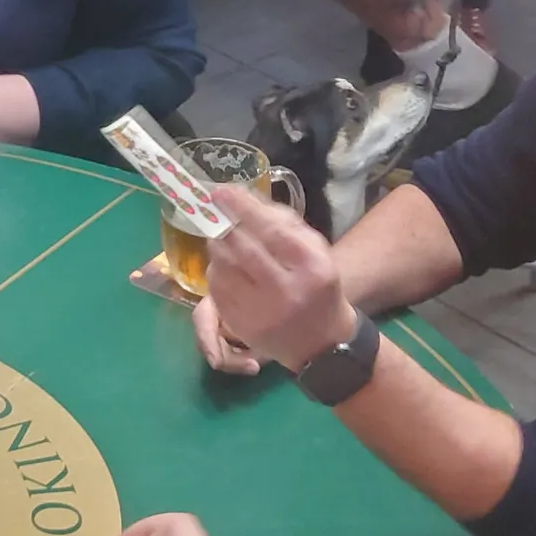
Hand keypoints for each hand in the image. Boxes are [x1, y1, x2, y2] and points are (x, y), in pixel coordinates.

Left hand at [203, 187, 360, 373]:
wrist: (322, 344)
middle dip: (224, 225)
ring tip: (220, 235)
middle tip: (213, 209)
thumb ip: (286, 224)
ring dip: (217, 245)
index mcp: (311, 266)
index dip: (242, 208)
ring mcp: (262, 312)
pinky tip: (223, 264)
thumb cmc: (319, 287)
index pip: (271, 231)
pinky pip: (218, 290)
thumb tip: (245, 200)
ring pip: (225, 268)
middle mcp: (286, 290)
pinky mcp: (242, 326)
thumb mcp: (316, 252)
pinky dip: (215, 270)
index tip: (221, 191)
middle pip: (244, 249)